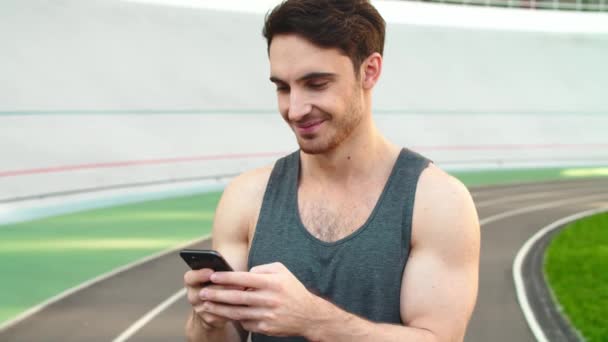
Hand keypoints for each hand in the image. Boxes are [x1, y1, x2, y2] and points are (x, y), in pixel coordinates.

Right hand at [184, 268, 243, 329]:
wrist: (216, 304)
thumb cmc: (220, 282)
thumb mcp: (218, 273)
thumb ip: (220, 269)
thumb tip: (229, 266)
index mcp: (192, 281)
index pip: (190, 278)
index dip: (199, 275)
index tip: (211, 272)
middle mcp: (193, 296)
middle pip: (203, 292)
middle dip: (222, 288)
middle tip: (237, 283)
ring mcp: (200, 309)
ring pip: (213, 306)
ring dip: (229, 300)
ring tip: (244, 293)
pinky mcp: (209, 319)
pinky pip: (221, 315)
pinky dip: (233, 309)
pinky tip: (244, 304)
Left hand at [199, 262, 319, 336]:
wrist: (309, 315)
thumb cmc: (292, 290)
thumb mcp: (282, 271)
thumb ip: (262, 269)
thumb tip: (245, 273)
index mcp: (272, 283)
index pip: (244, 279)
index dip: (227, 277)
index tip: (213, 276)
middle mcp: (269, 299)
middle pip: (237, 297)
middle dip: (217, 294)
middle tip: (203, 292)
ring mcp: (267, 315)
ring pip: (237, 312)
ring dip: (219, 308)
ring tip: (207, 304)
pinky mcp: (265, 328)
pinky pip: (244, 322)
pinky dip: (232, 318)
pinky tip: (222, 314)